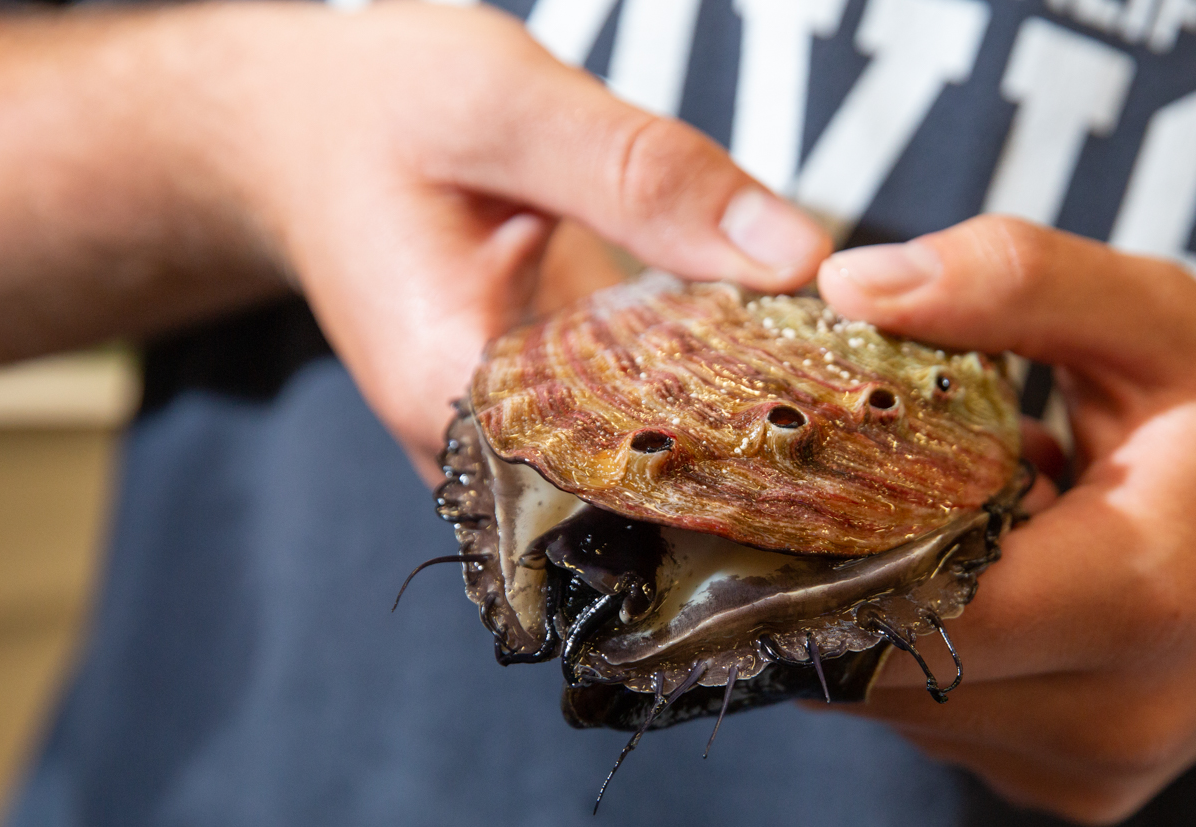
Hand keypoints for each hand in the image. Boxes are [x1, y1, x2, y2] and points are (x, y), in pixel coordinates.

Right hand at [0, 2, 830, 479]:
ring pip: (650, 478)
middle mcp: (477, 447)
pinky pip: (636, 435)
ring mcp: (505, 442)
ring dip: (752, 441)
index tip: (862, 432)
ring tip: (871, 409)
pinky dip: (713, 407)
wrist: (298, 134)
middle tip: (896, 426)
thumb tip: (797, 255)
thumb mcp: (507, 104)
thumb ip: (645, 175)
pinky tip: (793, 375)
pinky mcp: (533, 416)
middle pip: (647, 497)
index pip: (625, 478)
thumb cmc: (378, 107)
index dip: (753, 464)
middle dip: (772, 465)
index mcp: (451, 386)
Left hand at [814, 216, 1195, 825]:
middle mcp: (1112, 712)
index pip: (910, 598)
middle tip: (833, 488)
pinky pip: (938, 722)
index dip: (819, 539)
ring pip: (896, 702)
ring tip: (932, 528)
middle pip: (884, 661)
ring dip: (880, 611)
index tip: (783, 476)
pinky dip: (927, 650)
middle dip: (833, 573)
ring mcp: (1089, 769)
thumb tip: (851, 285)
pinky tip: (976, 584)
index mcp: (1139, 592)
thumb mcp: (1156, 322)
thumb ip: (1013, 282)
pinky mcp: (1070, 791)